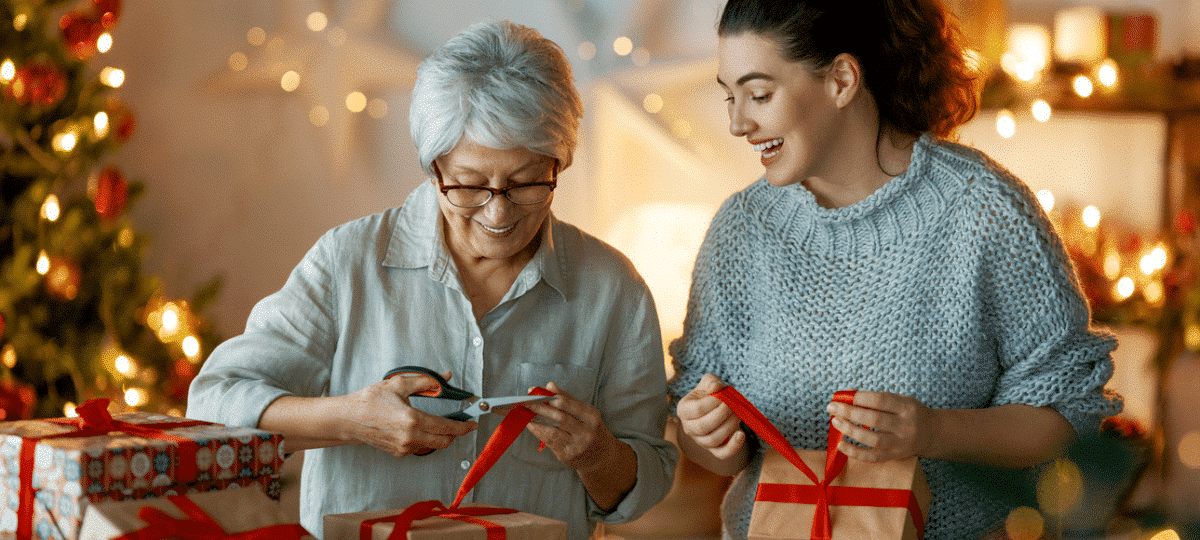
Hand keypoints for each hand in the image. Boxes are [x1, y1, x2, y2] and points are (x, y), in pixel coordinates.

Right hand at [342, 371, 476, 456]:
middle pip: (444, 442)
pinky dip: (425, 438)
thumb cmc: (371, 401)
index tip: (472, 424)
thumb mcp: (399, 385)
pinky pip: (419, 447)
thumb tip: (445, 377)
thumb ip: (426, 381)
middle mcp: (410, 437)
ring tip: (437, 422)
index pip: (446, 427)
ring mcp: (404, 447)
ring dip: (439, 436)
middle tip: (461, 424)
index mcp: (412, 420)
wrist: (350, 419)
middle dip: (455, 434)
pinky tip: (419, 427)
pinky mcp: (399, 453)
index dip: (463, 427)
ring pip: (432, 445)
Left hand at [522, 382, 621, 472]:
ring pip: (552, 431)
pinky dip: (538, 432)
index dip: (550, 397)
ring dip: (535, 422)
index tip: (534, 393)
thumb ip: (567, 398)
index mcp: (591, 416)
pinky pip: (549, 442)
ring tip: (524, 413)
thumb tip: (549, 385)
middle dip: (539, 408)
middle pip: (558, 418)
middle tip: (524, 401)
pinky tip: (530, 425)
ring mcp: (576, 446)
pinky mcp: (567, 456)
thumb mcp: (586, 412)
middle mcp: (585, 432)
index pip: (568, 404)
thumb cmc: (592, 429)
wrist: (603, 457)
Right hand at [677, 373, 745, 459]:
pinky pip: (722, 454)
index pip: (697, 409)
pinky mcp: (713, 450)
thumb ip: (711, 381)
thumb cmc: (710, 394)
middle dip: (722, 415)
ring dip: (729, 426)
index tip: (724, 396)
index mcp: (684, 410)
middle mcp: (689, 428)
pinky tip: (741, 434)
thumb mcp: (709, 382)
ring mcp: (700, 441)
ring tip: (738, 415)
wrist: (716, 407)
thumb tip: (716, 389)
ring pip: (713, 440)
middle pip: (703, 426)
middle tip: (733, 406)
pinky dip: (733, 447)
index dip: (713, 403)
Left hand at [825, 390, 935, 462]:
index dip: (859, 398)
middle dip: (850, 413)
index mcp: (907, 407)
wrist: (931, 433)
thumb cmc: (909, 412)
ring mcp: (900, 444)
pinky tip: (840, 445)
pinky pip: (872, 457)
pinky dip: (854, 452)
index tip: (842, 396)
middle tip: (832, 408)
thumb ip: (875, 398)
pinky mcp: (894, 456)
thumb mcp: (899, 399)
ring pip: (873, 439)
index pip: (881, 400)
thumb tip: (846, 394)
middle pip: (875, 419)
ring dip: (850, 430)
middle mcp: (906, 426)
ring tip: (835, 422)